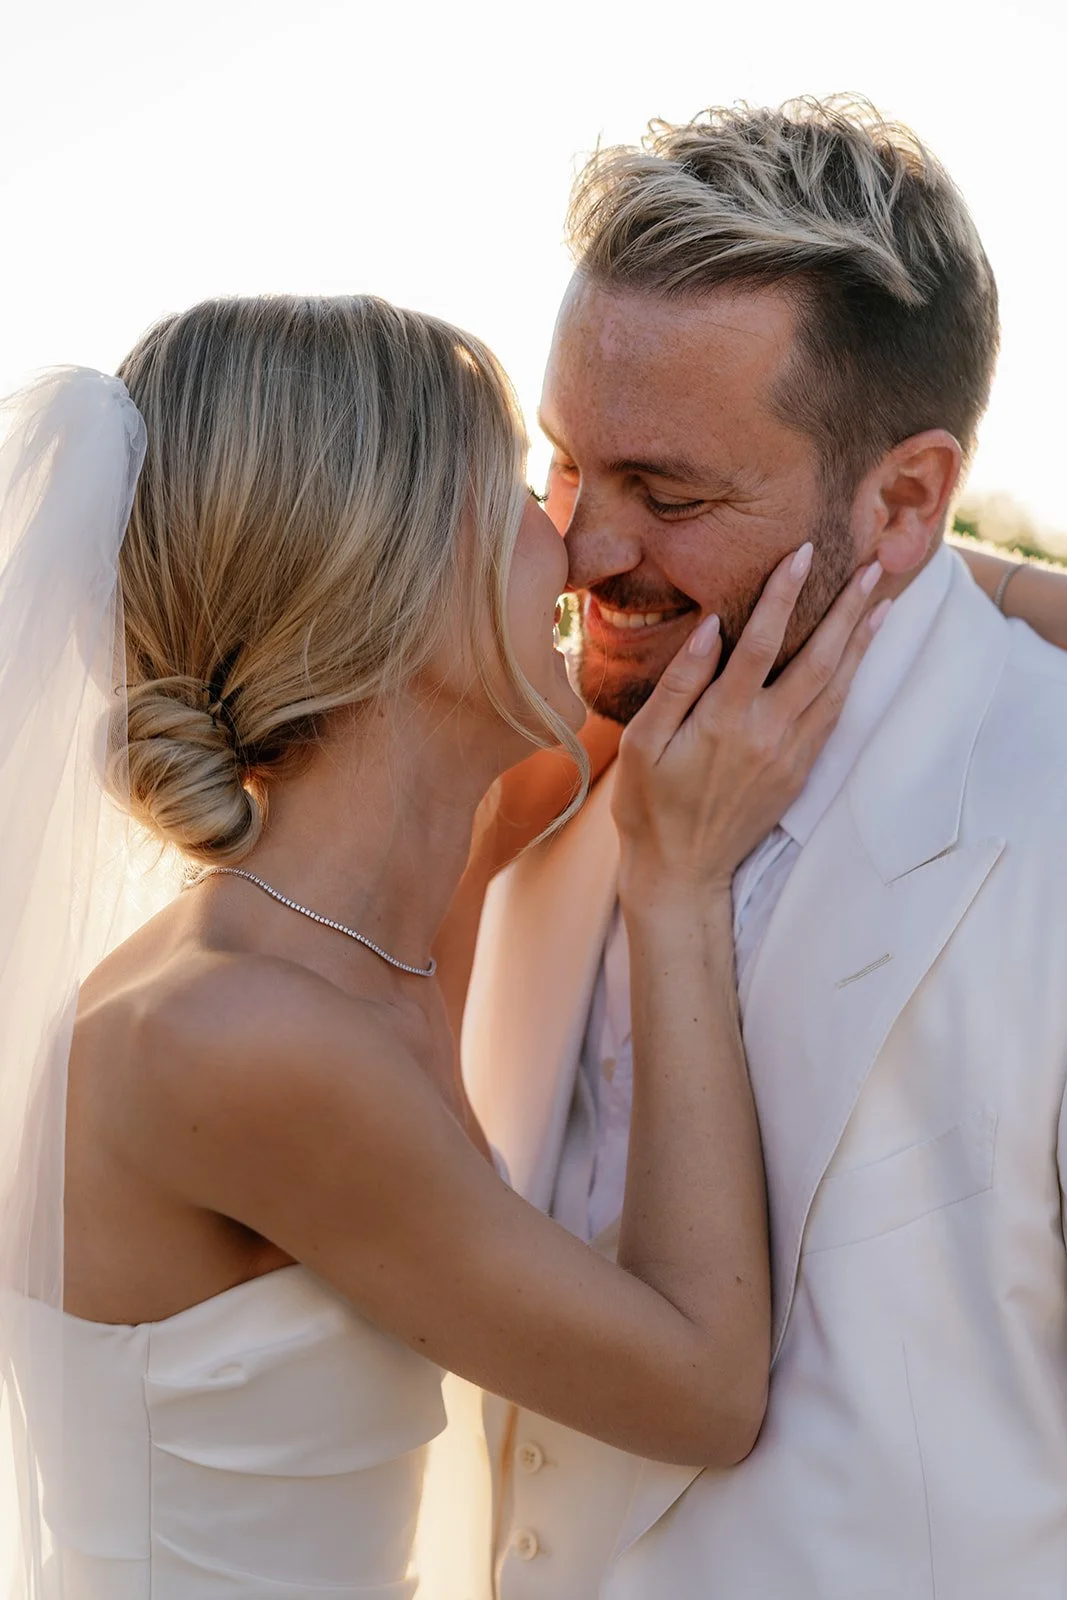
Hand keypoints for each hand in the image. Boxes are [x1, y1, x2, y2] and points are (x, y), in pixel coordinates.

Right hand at [613, 544, 887, 898]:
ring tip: (883, 602)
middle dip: (847, 610)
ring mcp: (789, 755)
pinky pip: (832, 717)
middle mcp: (767, 734)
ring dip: (861, 642)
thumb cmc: (650, 805)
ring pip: (836, 688)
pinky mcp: (799, 773)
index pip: (760, 642)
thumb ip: (678, 683)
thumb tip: (711, 628)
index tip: (803, 554)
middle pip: (818, 659)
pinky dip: (851, 680)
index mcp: (724, 720)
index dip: (783, 594)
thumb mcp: (642, 743)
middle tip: (875, 567)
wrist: (682, 872)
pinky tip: (858, 658)